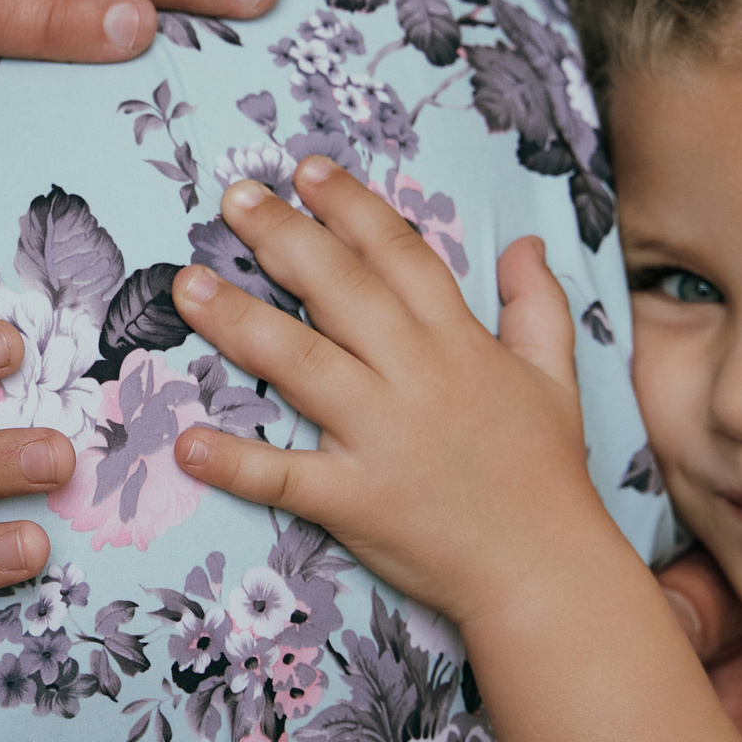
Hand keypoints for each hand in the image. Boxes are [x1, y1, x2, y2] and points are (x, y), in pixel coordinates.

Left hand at [166, 156, 610, 623]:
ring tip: (186, 286)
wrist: (547, 571)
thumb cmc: (546, 475)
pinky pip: (285, 478)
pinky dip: (236, 463)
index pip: (398, 255)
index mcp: (458, 343)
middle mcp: (416, 377)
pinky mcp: (356, 500)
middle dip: (282, 237)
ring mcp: (382, 437)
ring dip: (239, 322)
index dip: (350, 207)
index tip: (306, 170)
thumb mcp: (555, 377)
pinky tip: (187, 444)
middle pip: (339, 289)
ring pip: (301, 363)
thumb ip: (539, 305)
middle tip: (231, 198)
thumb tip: (527, 242)